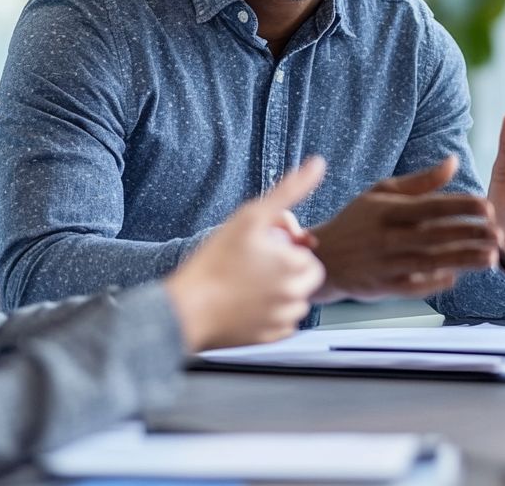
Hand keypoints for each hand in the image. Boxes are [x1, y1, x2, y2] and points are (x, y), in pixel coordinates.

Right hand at [164, 157, 325, 350]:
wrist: (186, 309)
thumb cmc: (214, 263)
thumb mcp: (251, 215)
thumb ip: (289, 190)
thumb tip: (318, 165)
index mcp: (296, 266)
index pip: (308, 254)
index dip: (286, 247)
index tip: (263, 247)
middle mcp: (295, 296)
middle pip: (305, 278)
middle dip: (287, 270)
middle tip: (254, 264)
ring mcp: (282, 320)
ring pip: (294, 301)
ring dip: (280, 292)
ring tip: (248, 284)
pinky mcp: (269, 340)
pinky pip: (280, 323)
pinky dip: (269, 315)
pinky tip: (245, 304)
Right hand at [309, 155, 500, 302]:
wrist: (322, 257)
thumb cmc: (357, 220)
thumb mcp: (381, 192)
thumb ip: (420, 181)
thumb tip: (454, 162)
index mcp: (388, 209)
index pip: (432, 206)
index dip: (462, 206)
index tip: (488, 206)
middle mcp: (388, 237)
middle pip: (437, 235)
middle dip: (472, 234)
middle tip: (500, 234)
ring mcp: (386, 264)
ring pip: (432, 262)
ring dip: (464, 260)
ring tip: (492, 258)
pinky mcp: (384, 287)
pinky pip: (416, 285)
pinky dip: (437, 281)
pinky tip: (458, 276)